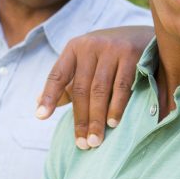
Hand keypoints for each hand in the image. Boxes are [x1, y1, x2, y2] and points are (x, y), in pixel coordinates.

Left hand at [36, 26, 153, 149]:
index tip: (41, 116)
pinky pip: (121, 86)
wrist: (141, 34)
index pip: (57, 75)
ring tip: (95, 140)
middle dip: (81, 119)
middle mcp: (91, 45)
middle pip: (81, 89)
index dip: (49, 96)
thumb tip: (37, 103)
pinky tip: (113, 123)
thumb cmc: (108, 54)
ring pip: (100, 90)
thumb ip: (66, 81)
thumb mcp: (85, 61)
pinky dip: (117, 107)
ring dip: (97, 118)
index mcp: (74, 48)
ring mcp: (112, 49)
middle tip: (82, 144)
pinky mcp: (131, 55)